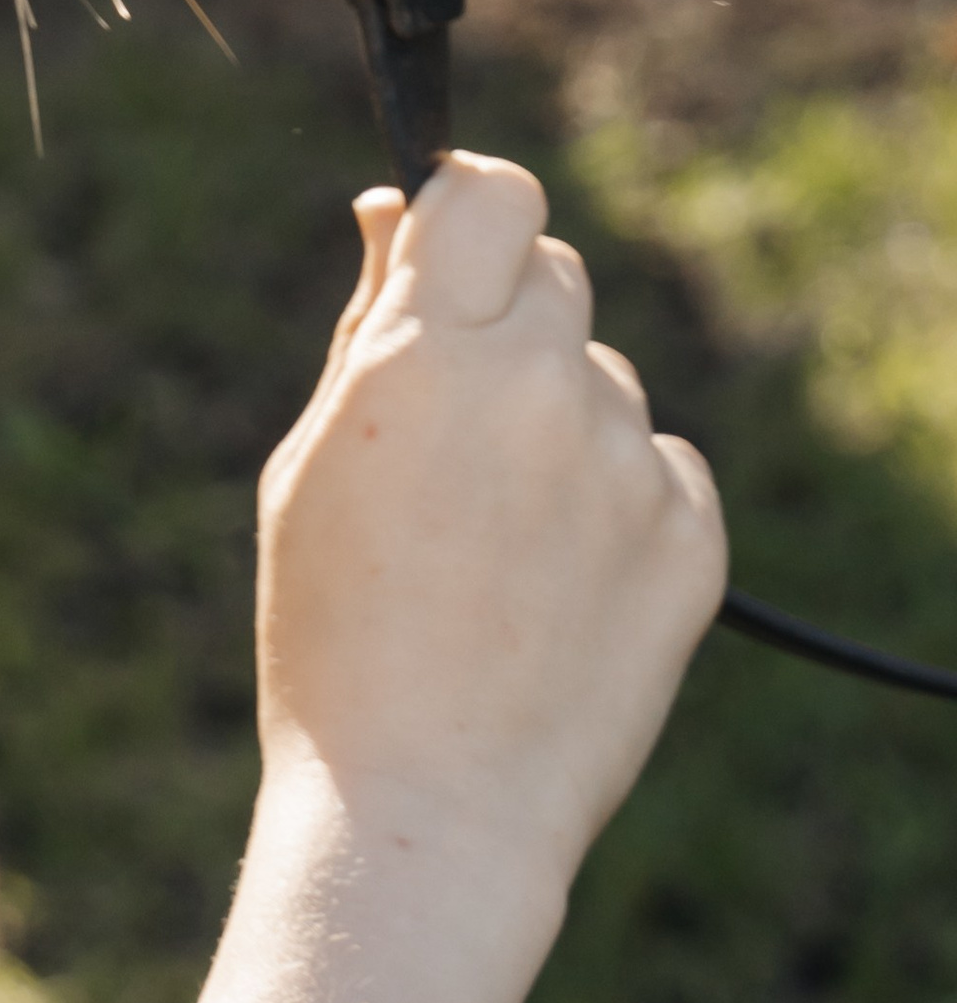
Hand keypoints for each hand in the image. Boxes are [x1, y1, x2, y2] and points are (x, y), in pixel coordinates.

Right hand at [179, 154, 725, 1002]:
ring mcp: (623, 462)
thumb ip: (368, 318)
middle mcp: (537, 385)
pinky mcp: (691, 537)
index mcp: (427, 352)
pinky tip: (560, 578)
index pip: (492, 192)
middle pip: (555, 269)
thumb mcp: (311, 458)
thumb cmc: (336, 634)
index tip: (453, 246)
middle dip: (509, 317)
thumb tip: (393, 207)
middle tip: (461, 417)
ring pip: (602, 374)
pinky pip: (662, 463)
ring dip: (559, 416)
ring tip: (499, 535)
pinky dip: (618, 498)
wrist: (428, 811)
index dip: (470, 209)